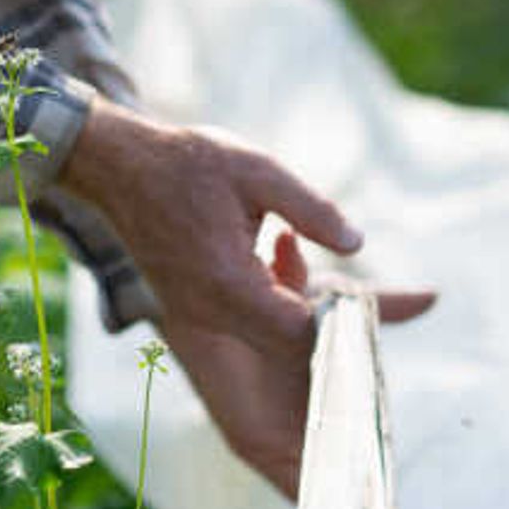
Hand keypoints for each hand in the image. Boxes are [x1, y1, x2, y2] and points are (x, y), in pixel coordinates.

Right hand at [53, 104, 433, 498]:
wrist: (117, 168)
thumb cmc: (185, 163)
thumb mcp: (257, 171)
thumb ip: (311, 209)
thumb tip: (356, 245)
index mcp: (227, 282)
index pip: (298, 329)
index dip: (341, 325)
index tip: (376, 313)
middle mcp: (211, 310)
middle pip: (289, 346)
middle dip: (334, 331)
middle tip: (391, 308)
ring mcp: (199, 314)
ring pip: (271, 338)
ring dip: (308, 317)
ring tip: (344, 285)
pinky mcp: (196, 307)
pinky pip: (250, 322)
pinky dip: (283, 305)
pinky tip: (293, 263)